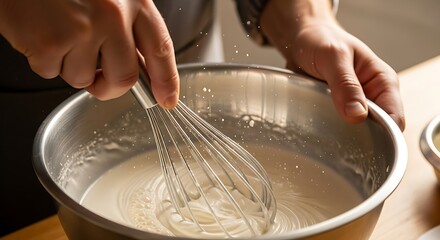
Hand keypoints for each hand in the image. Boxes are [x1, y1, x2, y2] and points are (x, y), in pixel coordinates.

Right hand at [0, 0, 178, 108]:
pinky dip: (44, 60)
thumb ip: (128, 27)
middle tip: (97, 79)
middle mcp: (113, 14)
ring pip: (84, 79)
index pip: (160, 48)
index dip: (166, 80)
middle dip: (109, 87)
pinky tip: (42, 32)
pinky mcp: (51, 42)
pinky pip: (52, 74)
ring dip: (70, 67)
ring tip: (59, 35)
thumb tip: (140, 69)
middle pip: (124, 77)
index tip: (167, 99)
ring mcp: (83, 29)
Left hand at [261, 0, 404, 129]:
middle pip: (377, 131)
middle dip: (359, 136)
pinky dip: (328, 129)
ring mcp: (355, 105)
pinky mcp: (338, 110)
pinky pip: (337, 128)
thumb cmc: (321, 41)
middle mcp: (373, 96)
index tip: (359, 137)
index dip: (382, 134)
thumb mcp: (333, 57)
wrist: (301, 40)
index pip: (394, 119)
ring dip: (340, 133)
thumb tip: (358, 115)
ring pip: (356, 132)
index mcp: (382, 81)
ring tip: (323, 125)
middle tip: (336, 132)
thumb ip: (345, 84)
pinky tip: (317, 125)